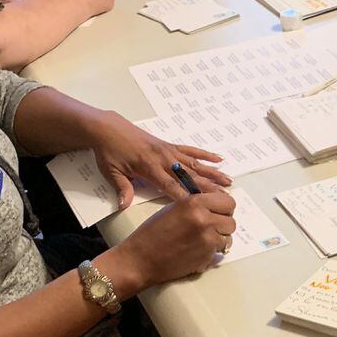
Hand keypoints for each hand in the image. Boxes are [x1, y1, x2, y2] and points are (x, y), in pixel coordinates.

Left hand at [88, 111, 231, 208]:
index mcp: (148, 167)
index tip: (200, 207)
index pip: (170, 186)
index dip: (184, 197)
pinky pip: (191, 150)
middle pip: (189, 176)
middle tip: (224, 197)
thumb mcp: (112, 172)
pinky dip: (205, 154)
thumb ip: (122, 188)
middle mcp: (163, 159)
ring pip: (195, 164)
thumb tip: (123, 205)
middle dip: (207, 188)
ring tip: (228, 181)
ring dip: (212, 173)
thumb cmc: (109, 152)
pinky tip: (219, 159)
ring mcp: (168, 151)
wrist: (108, 129)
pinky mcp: (169, 145)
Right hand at [114, 190, 238, 289]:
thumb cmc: (152, 234)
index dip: (225, 208)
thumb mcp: (174, 209)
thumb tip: (215, 206)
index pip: (228, 201)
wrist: (141, 259)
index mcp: (194, 202)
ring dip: (220, 238)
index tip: (220, 212)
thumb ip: (197, 205)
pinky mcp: (207, 255)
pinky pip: (220, 250)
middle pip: (231, 220)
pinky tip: (198, 250)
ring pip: (228, 236)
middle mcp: (204, 218)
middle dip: (223, 224)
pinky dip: (213, 251)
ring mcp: (207, 237)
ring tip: (204, 240)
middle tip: (212, 228)